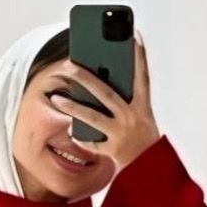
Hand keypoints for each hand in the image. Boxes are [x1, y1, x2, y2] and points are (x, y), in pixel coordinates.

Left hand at [50, 35, 161, 172]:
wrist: (151, 170)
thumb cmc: (144, 140)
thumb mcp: (142, 117)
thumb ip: (127, 100)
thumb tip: (103, 80)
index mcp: (143, 107)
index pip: (142, 77)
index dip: (140, 56)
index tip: (134, 36)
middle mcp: (132, 117)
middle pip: (105, 92)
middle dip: (85, 77)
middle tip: (68, 65)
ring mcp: (121, 133)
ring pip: (92, 116)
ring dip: (72, 107)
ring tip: (55, 99)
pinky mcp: (113, 150)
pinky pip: (92, 141)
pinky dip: (81, 137)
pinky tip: (70, 131)